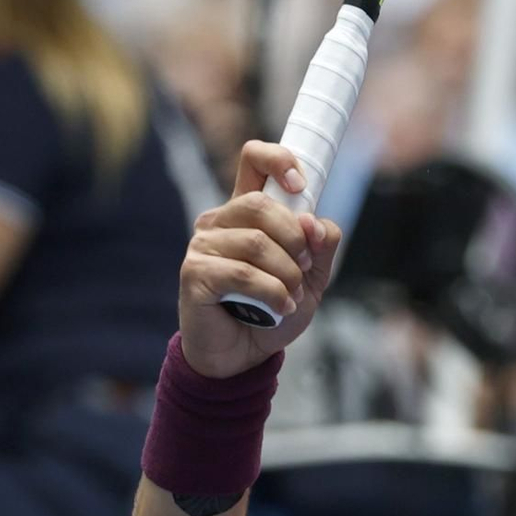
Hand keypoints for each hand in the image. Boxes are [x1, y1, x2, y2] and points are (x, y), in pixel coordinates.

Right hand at [177, 139, 340, 379]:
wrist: (243, 356)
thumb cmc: (272, 311)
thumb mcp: (311, 278)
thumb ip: (321, 246)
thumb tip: (315, 224)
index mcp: (246, 211)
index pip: (254, 159)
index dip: (279, 161)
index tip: (300, 185)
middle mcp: (220, 221)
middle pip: (260, 204)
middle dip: (294, 239)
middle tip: (304, 268)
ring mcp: (202, 245)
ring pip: (257, 243)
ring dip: (287, 275)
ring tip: (291, 297)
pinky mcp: (194, 273)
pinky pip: (243, 273)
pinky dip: (272, 293)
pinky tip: (279, 308)